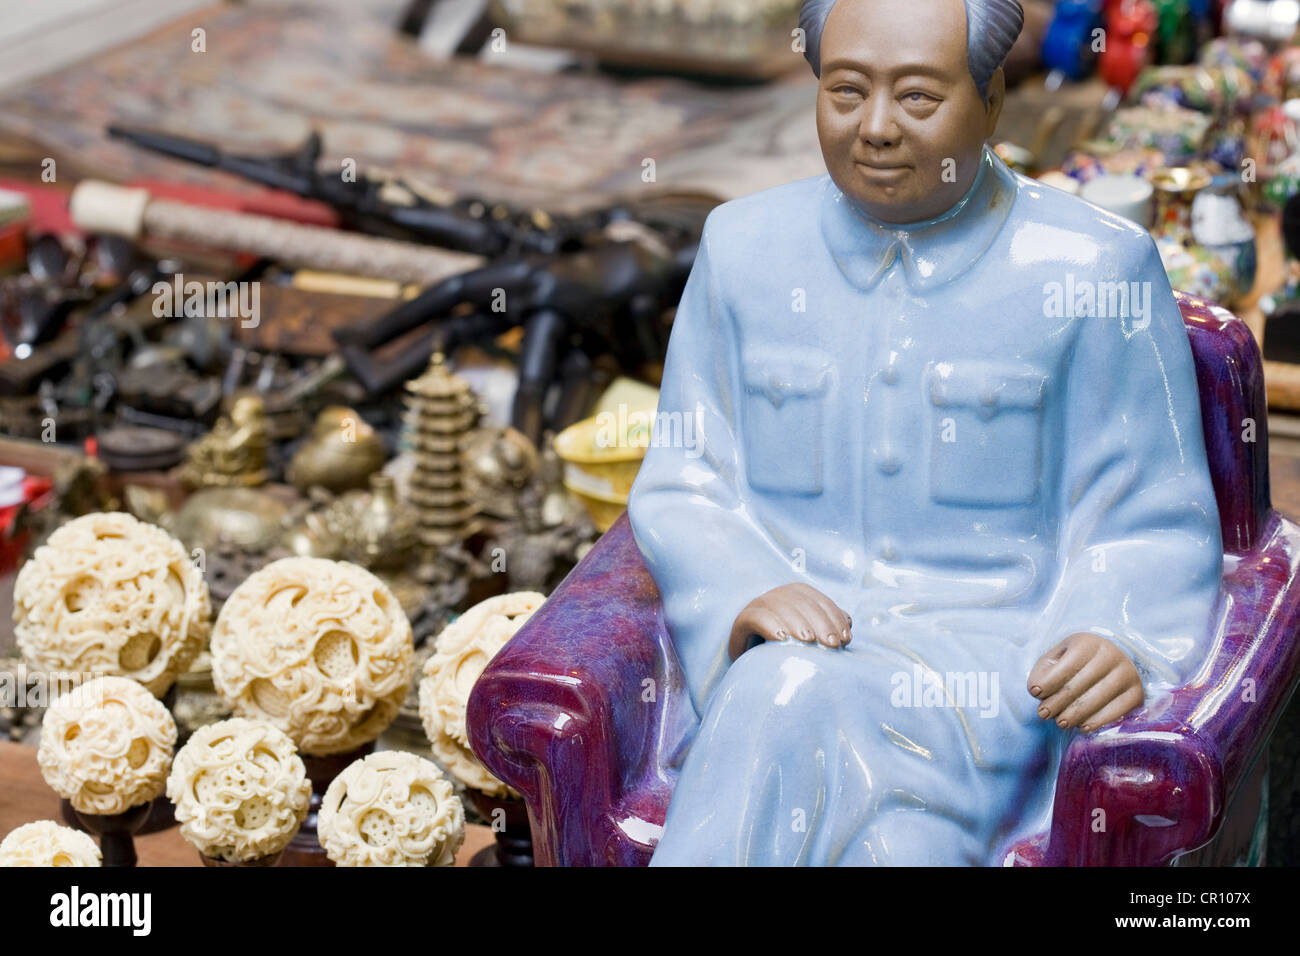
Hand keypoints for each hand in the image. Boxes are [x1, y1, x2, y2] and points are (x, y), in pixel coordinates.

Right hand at [728, 583, 851, 660]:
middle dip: (820, 622)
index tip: (845, 639)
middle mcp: (777, 596)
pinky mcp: (742, 620)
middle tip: (832, 644)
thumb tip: (848, 621)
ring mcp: (758, 606)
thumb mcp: (809, 640)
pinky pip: (756, 617)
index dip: (834, 617)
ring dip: (796, 622)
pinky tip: (781, 639)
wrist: (753, 667)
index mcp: (796, 596)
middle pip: (801, 602)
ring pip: (779, 606)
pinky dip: (770, 625)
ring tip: (808, 641)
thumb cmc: (786, 652)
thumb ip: (827, 628)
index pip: (818, 600)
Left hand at [1027, 632, 1142, 732]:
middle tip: (1043, 714)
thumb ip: (1043, 671)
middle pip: (1079, 685)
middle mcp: (1111, 655)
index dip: (1048, 682)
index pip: (1066, 666)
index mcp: (1088, 643)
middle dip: (1057, 702)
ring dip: (1074, 715)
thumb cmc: (1077, 662)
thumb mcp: (1058, 658)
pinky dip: (1096, 721)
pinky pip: (1115, 712)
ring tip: (1060, 722)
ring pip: (1095, 700)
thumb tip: (1036, 690)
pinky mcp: (1137, 693)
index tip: (1035, 693)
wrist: (1113, 663)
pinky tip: (1082, 726)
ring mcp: (1127, 674)